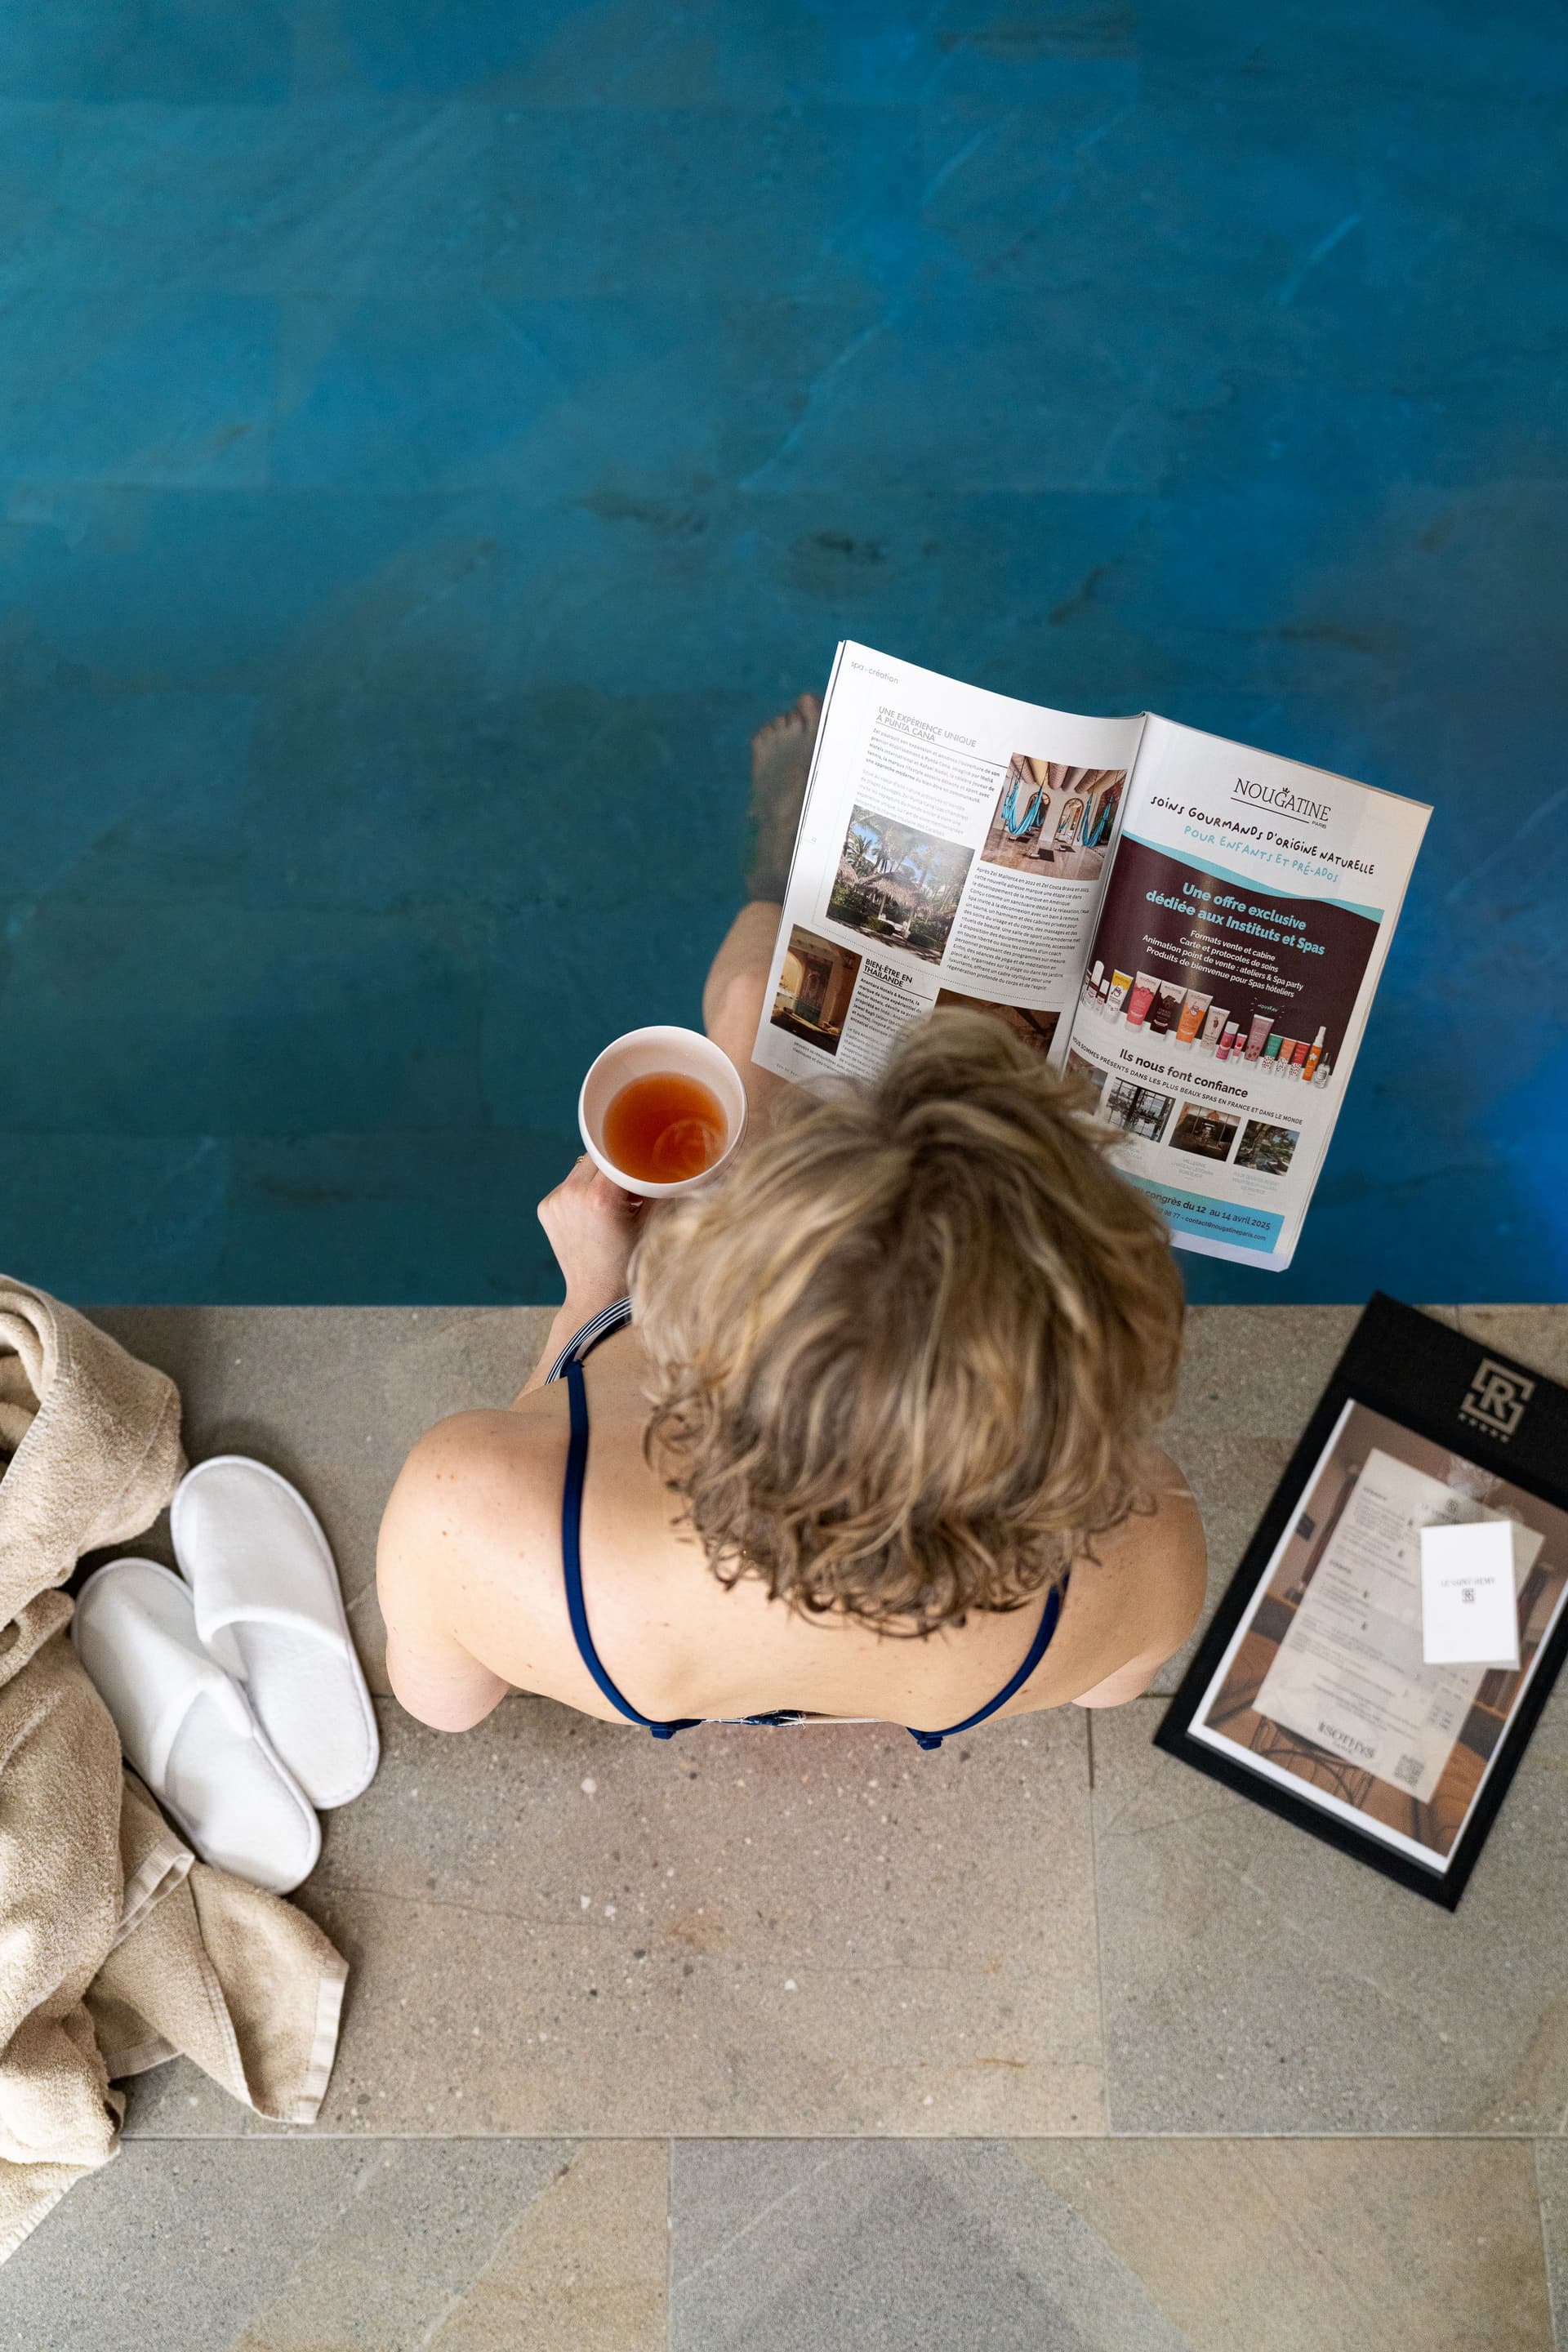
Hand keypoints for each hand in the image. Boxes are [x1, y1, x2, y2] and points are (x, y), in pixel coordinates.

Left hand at [537, 1155, 643, 1315]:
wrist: (596, 1296)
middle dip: (616, 1165)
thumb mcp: (649, 1224)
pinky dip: (583, 1189)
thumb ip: (655, 1189)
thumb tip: (664, 1166)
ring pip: (582, 1169)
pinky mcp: (546, 1208)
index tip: (646, 1164)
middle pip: (597, 1157)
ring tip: (612, 1201)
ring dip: (598, 1176)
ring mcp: (555, 1201)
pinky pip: (569, 1184)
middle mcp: (572, 1195)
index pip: (618, 1156)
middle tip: (632, 1184)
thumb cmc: (628, 1264)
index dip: (633, 1158)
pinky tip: (594, 1211)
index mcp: (600, 1198)